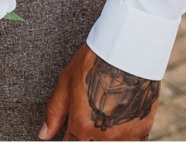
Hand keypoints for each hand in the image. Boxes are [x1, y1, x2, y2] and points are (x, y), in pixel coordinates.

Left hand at [40, 44, 160, 140]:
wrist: (128, 52)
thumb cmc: (95, 61)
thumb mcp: (66, 81)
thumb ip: (54, 112)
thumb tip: (44, 134)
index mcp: (82, 125)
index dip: (68, 137)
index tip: (71, 130)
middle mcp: (104, 136)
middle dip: (86, 135)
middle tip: (89, 112)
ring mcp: (124, 136)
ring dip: (103, 135)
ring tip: (104, 110)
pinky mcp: (142, 132)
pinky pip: (128, 142)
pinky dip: (121, 135)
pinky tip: (118, 116)